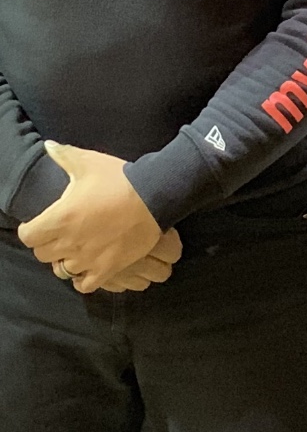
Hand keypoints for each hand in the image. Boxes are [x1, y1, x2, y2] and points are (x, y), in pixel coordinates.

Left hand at [18, 141, 166, 292]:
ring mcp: (87, 259)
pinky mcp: (106, 270)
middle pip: (42, 254)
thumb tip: (48, 146)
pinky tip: (86, 267)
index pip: (27, 236)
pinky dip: (82, 279)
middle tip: (57, 234)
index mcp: (59, 218)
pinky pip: (84, 285)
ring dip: (64, 260)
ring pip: (61, 270)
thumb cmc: (117, 179)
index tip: (37, 224)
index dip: (30, 230)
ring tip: (73, 250)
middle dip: (46, 244)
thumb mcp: (88, 163)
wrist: (152, 197)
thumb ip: (64, 156)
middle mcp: (69, 243)